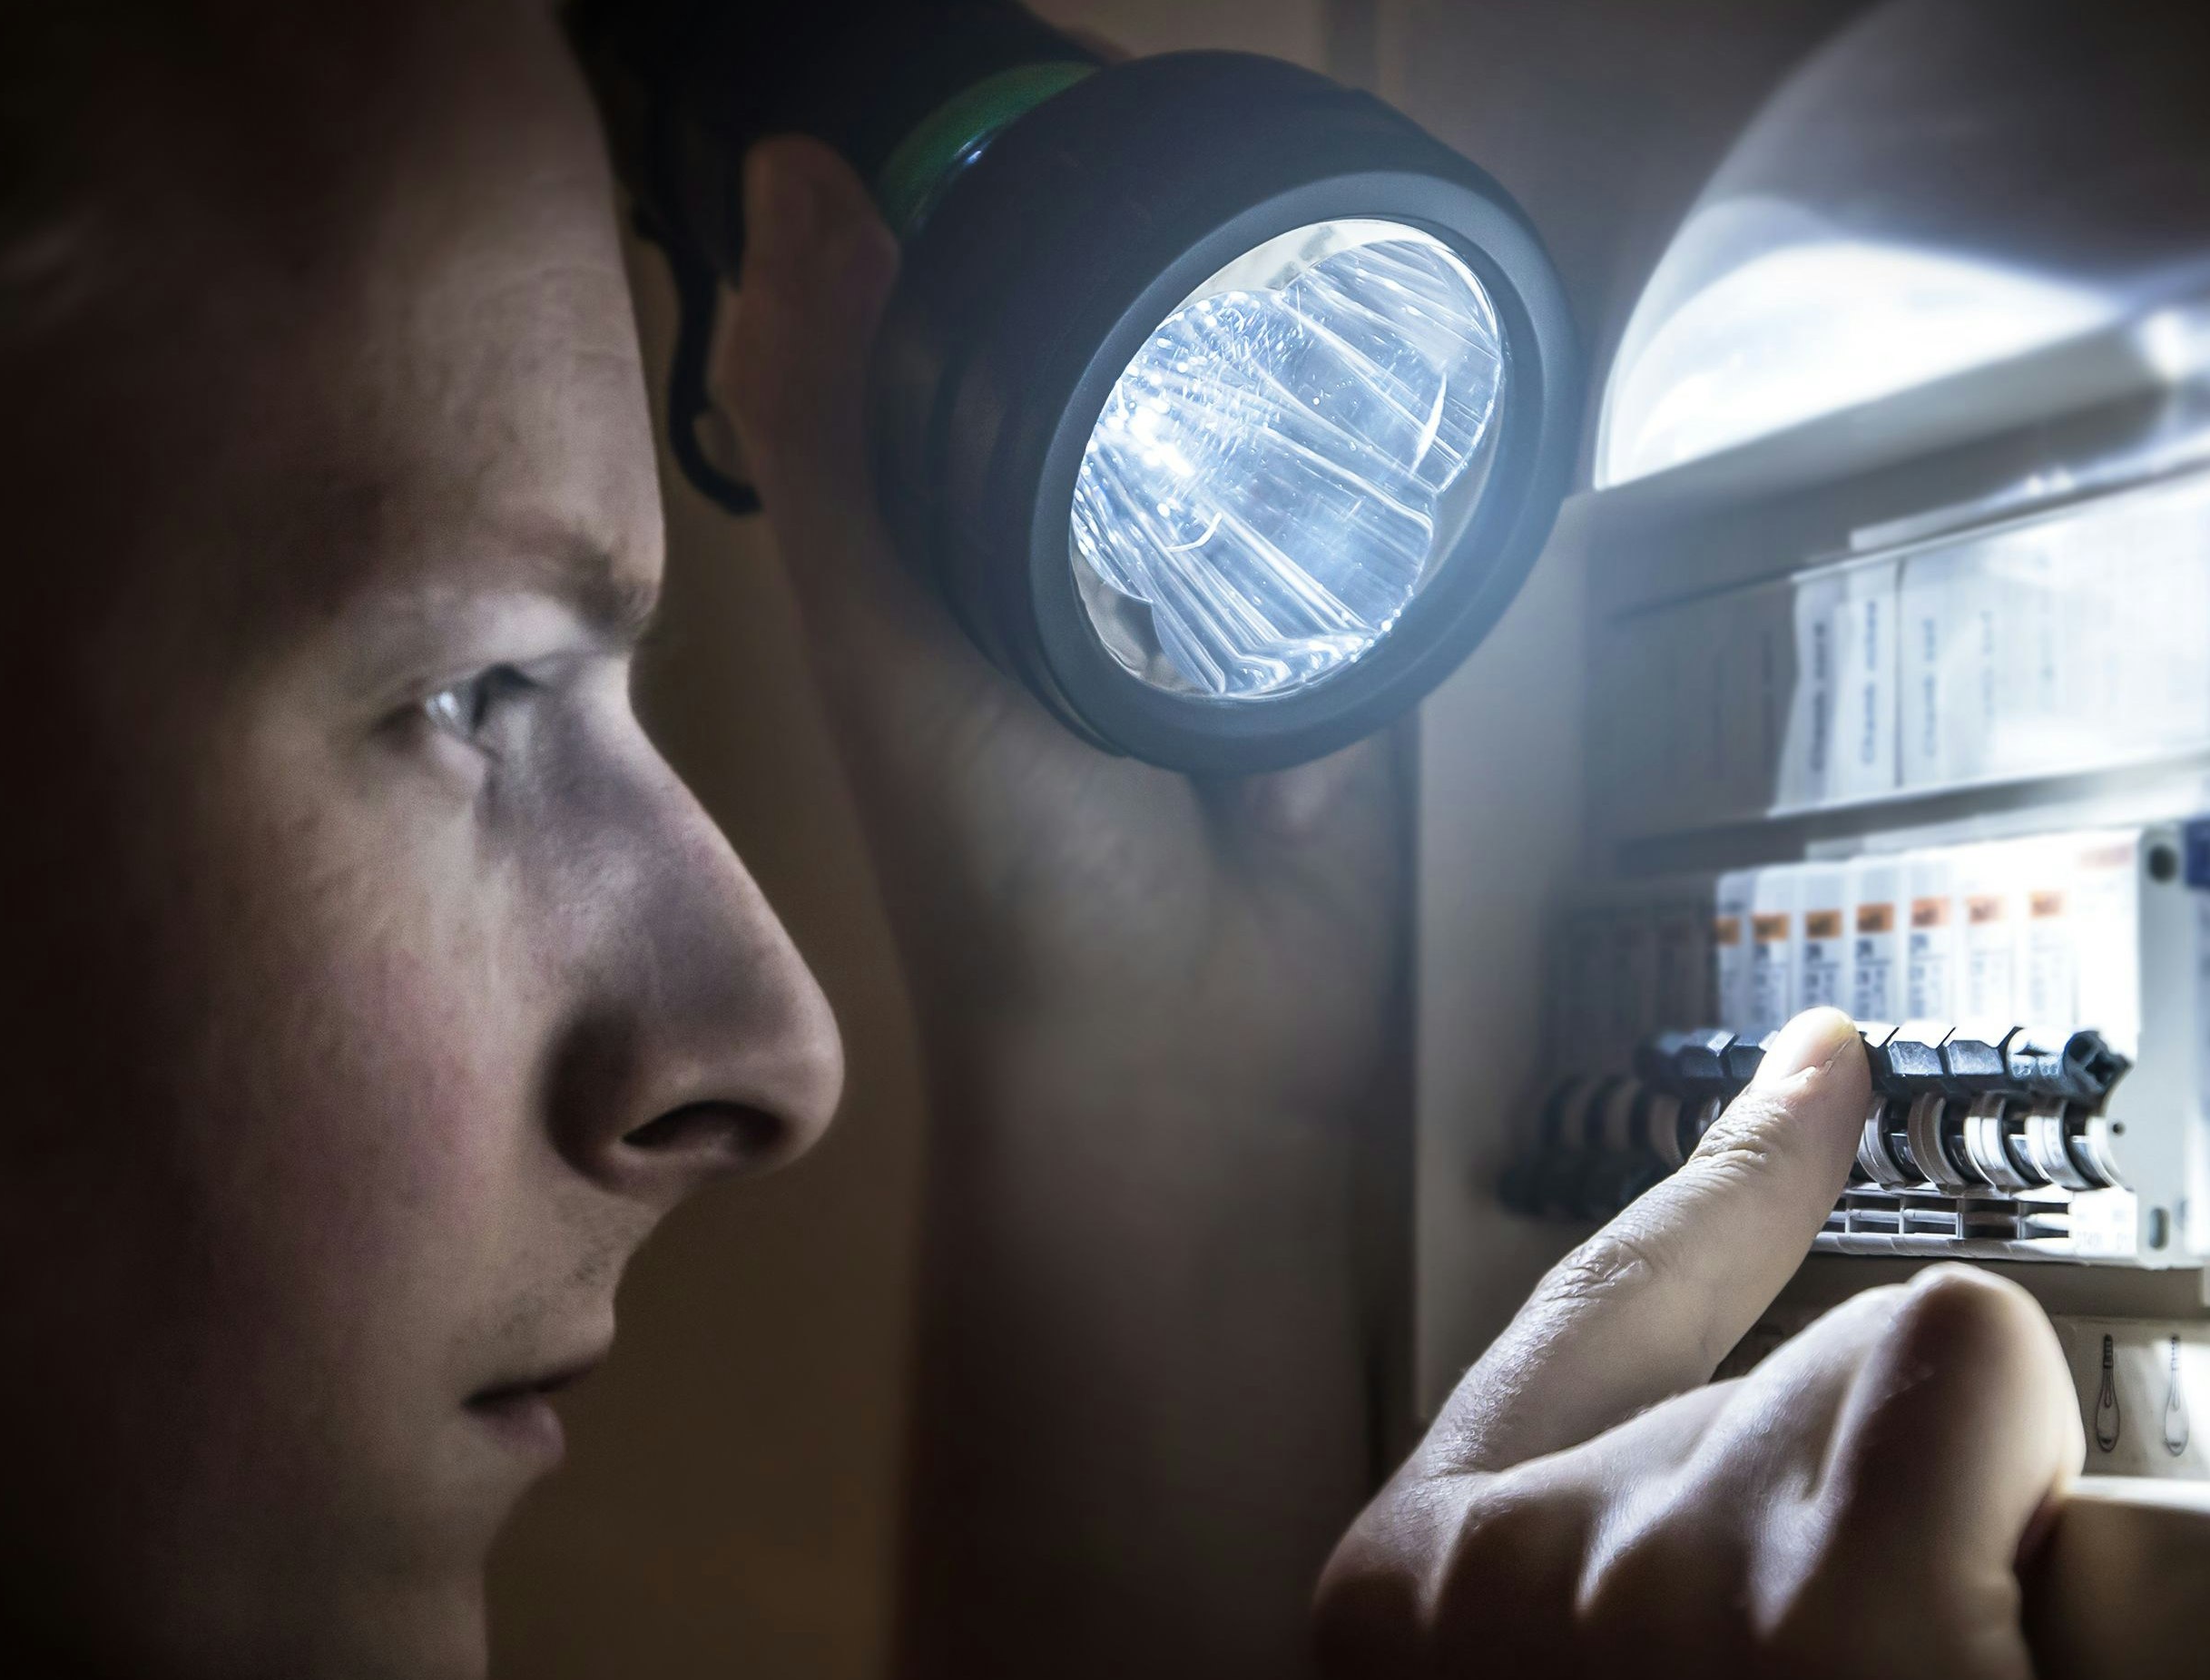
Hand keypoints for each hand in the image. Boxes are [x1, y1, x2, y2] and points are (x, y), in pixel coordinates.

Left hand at [708, 135, 1400, 1125]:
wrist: (1190, 1050)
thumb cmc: (1000, 867)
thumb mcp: (886, 633)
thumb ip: (837, 427)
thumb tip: (798, 173)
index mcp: (950, 533)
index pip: (969, 317)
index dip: (997, 202)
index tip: (1053, 99)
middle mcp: (1082, 550)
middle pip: (1130, 352)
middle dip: (1166, 262)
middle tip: (1207, 153)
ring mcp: (1226, 599)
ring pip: (1259, 423)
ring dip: (1288, 355)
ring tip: (1310, 236)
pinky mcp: (1349, 649)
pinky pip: (1376, 523)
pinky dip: (1386, 467)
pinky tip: (1411, 378)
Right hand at [1315, 1008, 2086, 1679]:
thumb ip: (1597, 1606)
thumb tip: (1774, 1498)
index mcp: (1405, 1600)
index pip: (1577, 1303)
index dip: (1721, 1181)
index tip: (1821, 1068)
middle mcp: (1509, 1553)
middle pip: (1780, 1373)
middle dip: (1866, 1525)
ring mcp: (1657, 1560)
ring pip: (1894, 1389)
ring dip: (1947, 1560)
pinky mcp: (1826, 1589)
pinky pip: (1975, 1378)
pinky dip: (2013, 1491)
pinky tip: (1971, 1669)